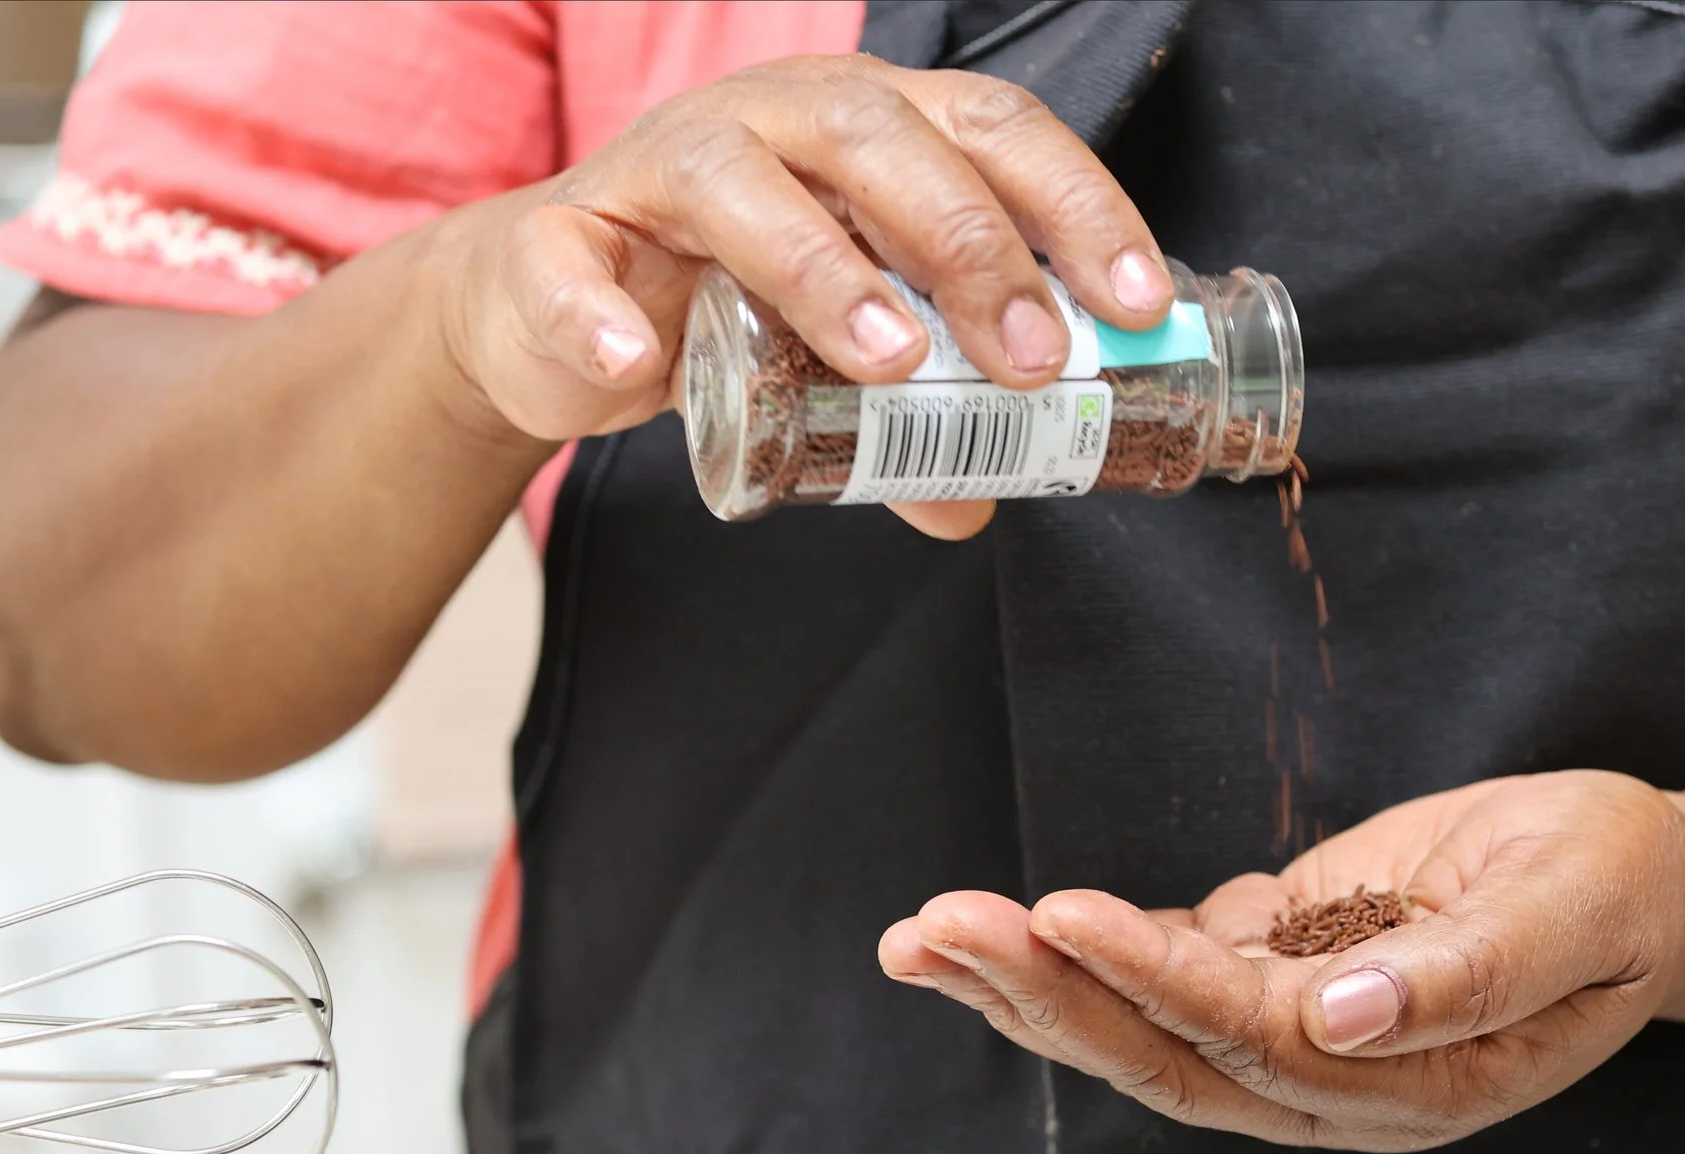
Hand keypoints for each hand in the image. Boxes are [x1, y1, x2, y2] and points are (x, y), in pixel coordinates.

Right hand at [436, 54, 1174, 538]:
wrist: (550, 301)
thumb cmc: (724, 296)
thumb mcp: (840, 350)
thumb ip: (917, 421)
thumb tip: (984, 501)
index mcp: (865, 126)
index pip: (989, 129)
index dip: (1071, 204)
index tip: (1133, 306)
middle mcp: (771, 120)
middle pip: (878, 139)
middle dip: (969, 244)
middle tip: (1030, 357)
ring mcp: (657, 169)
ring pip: (735, 181)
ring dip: (819, 266)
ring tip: (890, 360)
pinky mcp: (558, 240)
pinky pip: (567, 264)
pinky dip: (594, 310)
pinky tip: (634, 364)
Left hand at [876, 771, 1684, 1149]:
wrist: (1635, 881)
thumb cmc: (1619, 884)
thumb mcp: (1580, 906)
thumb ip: (1473, 970)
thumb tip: (1342, 1015)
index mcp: (1411, 1087)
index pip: (1257, 1042)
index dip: (1158, 982)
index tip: (1064, 915)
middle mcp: (1331, 1087)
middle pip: (1164, 1057)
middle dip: (1044, 992)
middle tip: (935, 928)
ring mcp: (1290, 1040)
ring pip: (1138, 1031)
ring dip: (1029, 984)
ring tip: (920, 937)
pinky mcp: (1267, 978)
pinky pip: (1156, 980)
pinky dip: (1071, 955)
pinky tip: (984, 934)